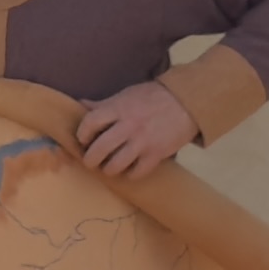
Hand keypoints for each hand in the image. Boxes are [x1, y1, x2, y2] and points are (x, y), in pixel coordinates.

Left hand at [72, 78, 197, 180]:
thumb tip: (81, 105)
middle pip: (99, 149)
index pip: (90, 123)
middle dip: (90, 159)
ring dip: (108, 170)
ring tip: (109, 168)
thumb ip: (104, 104)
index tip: (83, 140)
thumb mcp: (126, 94)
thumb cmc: (153, 96)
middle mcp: (128, 126)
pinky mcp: (156, 154)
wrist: (186, 102)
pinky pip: (137, 172)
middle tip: (91, 161)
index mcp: (118, 108)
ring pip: (115, 165)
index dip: (82, 134)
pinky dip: (130, 175)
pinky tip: (129, 170)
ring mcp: (142, 142)